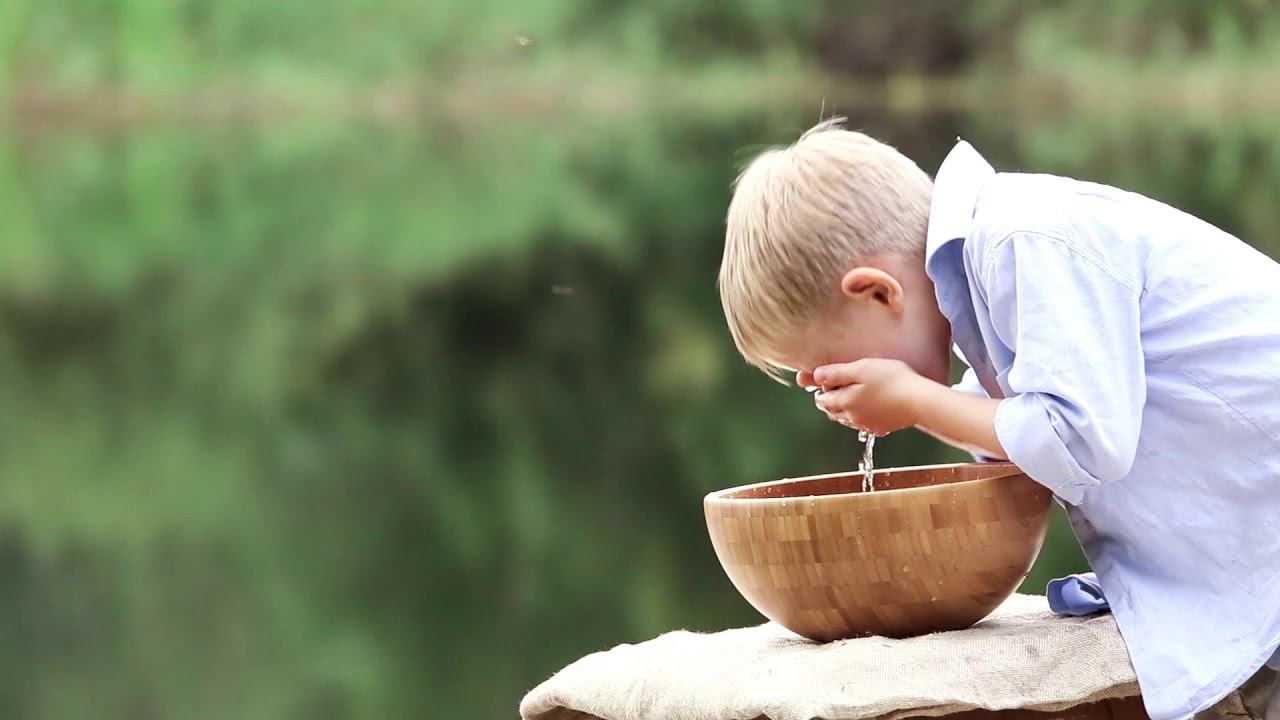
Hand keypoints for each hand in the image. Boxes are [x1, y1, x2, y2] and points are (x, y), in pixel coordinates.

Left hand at [810, 359, 930, 435]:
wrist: (919, 401)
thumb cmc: (891, 380)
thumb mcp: (860, 369)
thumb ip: (836, 373)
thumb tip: (816, 376)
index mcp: (843, 403)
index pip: (822, 400)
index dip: (823, 389)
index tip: (831, 380)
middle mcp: (851, 418)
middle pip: (832, 411)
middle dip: (832, 400)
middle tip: (840, 386)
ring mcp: (866, 425)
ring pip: (847, 419)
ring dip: (846, 408)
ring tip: (856, 394)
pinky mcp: (881, 428)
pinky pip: (864, 423)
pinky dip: (862, 415)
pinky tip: (872, 405)